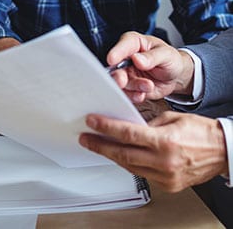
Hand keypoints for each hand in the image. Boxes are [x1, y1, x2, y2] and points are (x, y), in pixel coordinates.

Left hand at [78, 111, 227, 191]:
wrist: (223, 151)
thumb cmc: (201, 132)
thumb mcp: (171, 118)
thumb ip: (147, 124)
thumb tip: (126, 125)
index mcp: (164, 141)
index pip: (126, 133)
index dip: (105, 127)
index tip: (91, 122)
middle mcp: (164, 161)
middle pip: (122, 153)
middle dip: (100, 145)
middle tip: (86, 138)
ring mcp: (166, 176)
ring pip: (129, 165)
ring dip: (111, 155)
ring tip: (98, 145)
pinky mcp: (169, 185)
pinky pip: (141, 173)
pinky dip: (129, 163)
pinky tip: (119, 155)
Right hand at [107, 32, 194, 102]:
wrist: (175, 76)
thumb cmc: (170, 59)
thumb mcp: (167, 55)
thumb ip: (152, 57)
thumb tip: (137, 59)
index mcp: (133, 43)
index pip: (122, 46)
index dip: (116, 52)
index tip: (112, 60)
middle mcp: (125, 58)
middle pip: (115, 67)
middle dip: (118, 75)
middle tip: (123, 80)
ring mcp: (127, 73)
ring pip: (121, 82)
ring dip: (133, 86)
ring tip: (148, 86)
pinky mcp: (130, 87)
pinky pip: (127, 93)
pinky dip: (133, 96)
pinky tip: (142, 95)